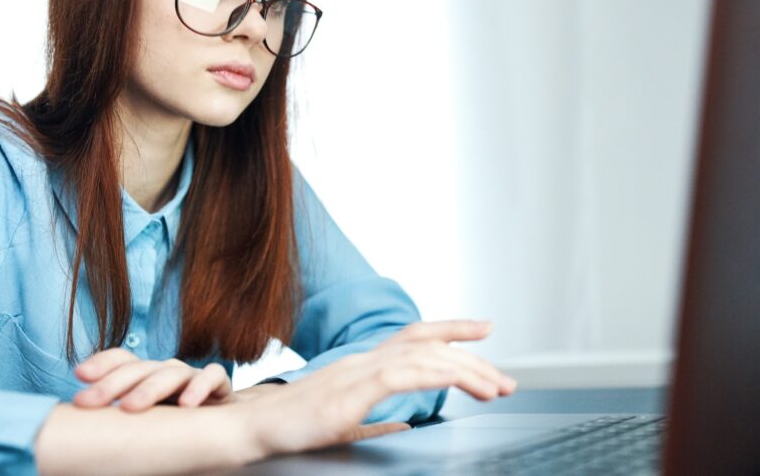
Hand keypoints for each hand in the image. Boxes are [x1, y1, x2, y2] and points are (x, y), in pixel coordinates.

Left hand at [72, 348, 232, 411]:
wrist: (225, 425)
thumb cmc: (176, 426)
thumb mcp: (146, 421)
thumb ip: (119, 422)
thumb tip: (79, 441)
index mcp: (145, 376)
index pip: (121, 360)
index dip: (100, 363)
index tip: (78, 376)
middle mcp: (166, 371)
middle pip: (138, 368)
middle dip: (111, 384)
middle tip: (88, 401)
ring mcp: (192, 376)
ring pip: (171, 372)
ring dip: (149, 388)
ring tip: (130, 408)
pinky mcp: (220, 385)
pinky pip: (212, 377)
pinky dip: (200, 387)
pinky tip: (187, 404)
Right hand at [234, 319, 516, 457]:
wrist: (252, 429)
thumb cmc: (292, 427)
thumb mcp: (345, 424)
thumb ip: (376, 421)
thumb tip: (404, 423)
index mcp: (363, 365)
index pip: (415, 337)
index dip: (451, 330)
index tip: (483, 330)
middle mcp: (363, 359)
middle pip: (426, 343)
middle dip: (472, 356)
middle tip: (506, 378)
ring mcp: (356, 371)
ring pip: (423, 358)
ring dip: (464, 371)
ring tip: (494, 389)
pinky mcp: (350, 391)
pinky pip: (401, 375)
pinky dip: (434, 377)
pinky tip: (456, 386)